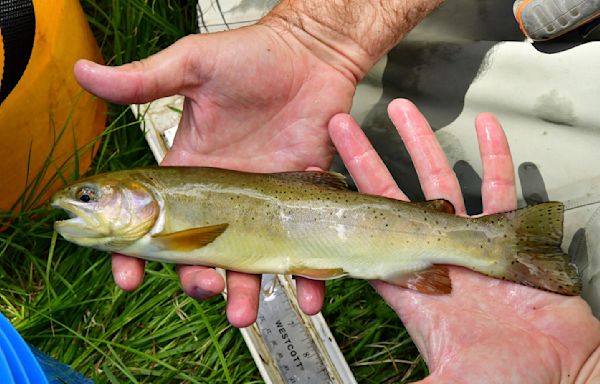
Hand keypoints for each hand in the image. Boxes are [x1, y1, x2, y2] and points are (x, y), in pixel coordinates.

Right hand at [75, 25, 356, 326]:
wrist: (311, 57)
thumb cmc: (251, 58)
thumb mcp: (194, 66)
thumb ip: (145, 80)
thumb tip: (85, 73)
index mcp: (187, 172)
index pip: (151, 222)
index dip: (134, 252)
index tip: (127, 276)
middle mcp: (220, 197)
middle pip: (199, 254)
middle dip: (195, 279)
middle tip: (202, 287)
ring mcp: (260, 205)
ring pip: (246, 262)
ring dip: (243, 292)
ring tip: (242, 312)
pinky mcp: (297, 203)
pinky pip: (300, 248)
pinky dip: (306, 278)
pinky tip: (309, 296)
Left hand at [329, 99, 599, 382]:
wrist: (566, 375)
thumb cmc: (511, 380)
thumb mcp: (447, 380)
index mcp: (411, 286)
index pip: (362, 237)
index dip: (340, 208)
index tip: (320, 178)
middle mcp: (433, 257)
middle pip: (391, 197)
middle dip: (366, 159)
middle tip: (343, 125)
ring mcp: (469, 243)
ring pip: (441, 181)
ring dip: (422, 145)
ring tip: (404, 111)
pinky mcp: (508, 238)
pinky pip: (501, 187)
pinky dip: (494, 156)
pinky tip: (485, 130)